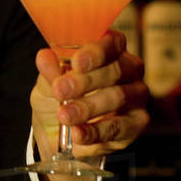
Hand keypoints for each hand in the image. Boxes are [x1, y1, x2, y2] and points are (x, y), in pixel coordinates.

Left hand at [30, 30, 148, 180]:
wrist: (59, 137)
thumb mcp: (48, 85)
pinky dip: (95, 131)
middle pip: (116, 70)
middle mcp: (129, 69)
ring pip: (119, 97)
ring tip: (64, 115)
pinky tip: (77, 133)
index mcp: (110, 50)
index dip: (96, 52)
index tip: (76, 63)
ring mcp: (136, 96)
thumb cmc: (59, 100)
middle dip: (86, 81)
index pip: (112, 43)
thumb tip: (44, 56)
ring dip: (88, 107)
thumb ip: (50, 72)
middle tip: (61, 90)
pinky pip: (119, 127)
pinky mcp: (136, 124)